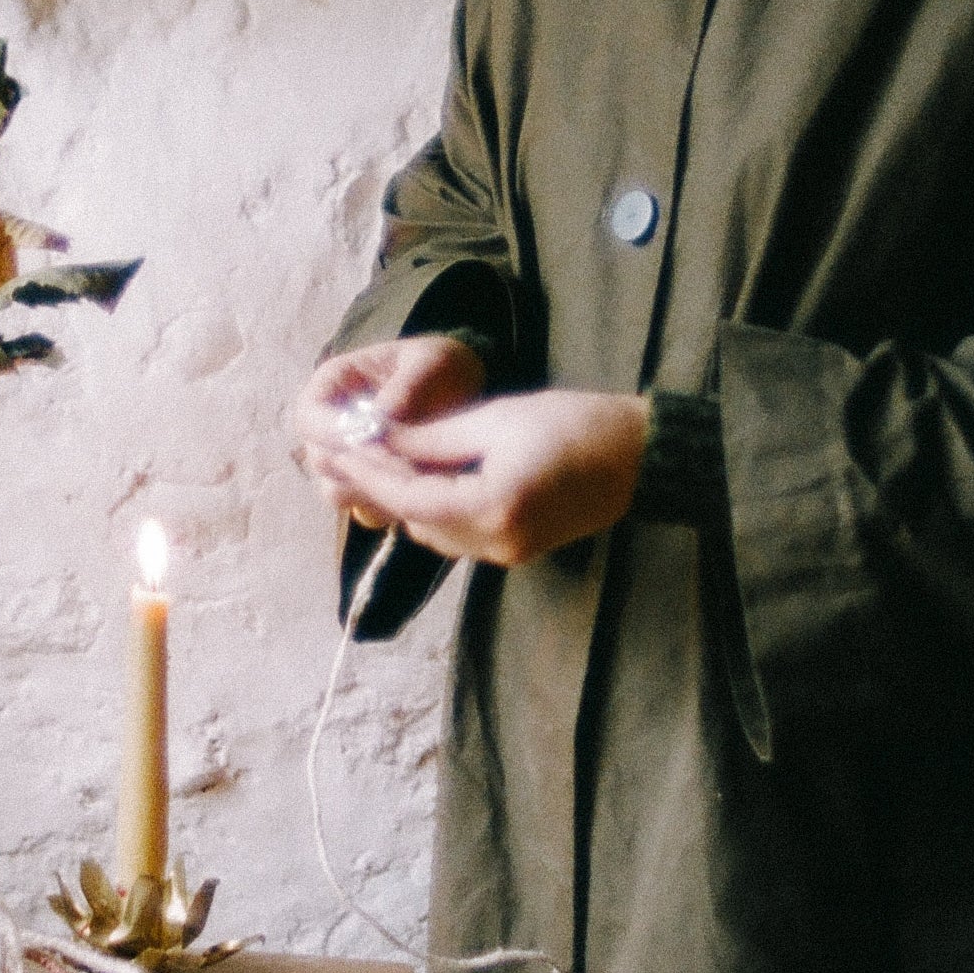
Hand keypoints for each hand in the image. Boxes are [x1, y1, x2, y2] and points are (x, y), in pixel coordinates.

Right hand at [294, 337, 489, 526]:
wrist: (460, 390)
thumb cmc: (440, 366)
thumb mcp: (432, 362)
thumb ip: (408, 384)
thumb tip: (382, 415)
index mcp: (333, 383)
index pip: (309, 416)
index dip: (333, 434)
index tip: (374, 443)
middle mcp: (329, 424)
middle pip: (319, 460)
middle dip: (363, 468)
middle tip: (410, 467)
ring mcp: (343, 458)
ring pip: (336, 490)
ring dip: (376, 489)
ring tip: (421, 475)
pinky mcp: (364, 485)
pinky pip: (362, 507)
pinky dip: (389, 504)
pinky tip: (421, 489)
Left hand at [308, 387, 646, 566]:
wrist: (642, 457)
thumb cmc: (575, 425)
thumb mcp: (498, 419)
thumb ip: (434, 438)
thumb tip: (379, 440)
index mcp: (493, 509)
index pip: (409, 499)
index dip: (366, 473)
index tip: (331, 450)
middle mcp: (497, 544)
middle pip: (416, 522)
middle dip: (377, 487)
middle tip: (337, 454)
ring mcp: (508, 553)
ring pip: (433, 531)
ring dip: (403, 498)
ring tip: (369, 460)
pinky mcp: (518, 549)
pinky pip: (458, 533)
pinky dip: (432, 507)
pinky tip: (418, 476)